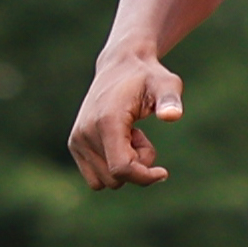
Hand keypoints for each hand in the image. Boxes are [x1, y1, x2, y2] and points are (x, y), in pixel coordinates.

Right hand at [69, 53, 183, 187]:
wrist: (121, 65)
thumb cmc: (148, 76)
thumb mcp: (166, 84)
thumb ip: (170, 100)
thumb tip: (173, 116)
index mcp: (107, 121)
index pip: (121, 168)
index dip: (144, 177)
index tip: (163, 172)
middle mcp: (85, 132)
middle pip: (115, 179)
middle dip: (137, 166)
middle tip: (140, 135)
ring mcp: (77, 139)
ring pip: (106, 181)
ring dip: (124, 166)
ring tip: (128, 136)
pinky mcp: (75, 144)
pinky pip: (96, 178)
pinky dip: (111, 167)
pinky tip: (119, 142)